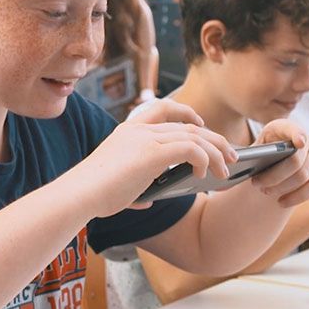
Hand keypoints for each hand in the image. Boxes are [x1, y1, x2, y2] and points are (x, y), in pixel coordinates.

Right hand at [69, 99, 235, 215]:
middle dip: (213, 139)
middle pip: (187, 125)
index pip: (162, 108)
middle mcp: (138, 130)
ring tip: (227, 168)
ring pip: (194, 136)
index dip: (185, 112)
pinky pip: (190, 149)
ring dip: (216, 152)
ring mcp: (145, 139)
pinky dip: (203, 160)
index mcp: (127, 131)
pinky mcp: (152, 153)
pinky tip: (204, 175)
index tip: (199, 122)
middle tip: (230, 153)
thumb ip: (134, 189)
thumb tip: (146, 200)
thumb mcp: (116, 185)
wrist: (78, 195)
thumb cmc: (92, 194)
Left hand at [250, 119, 308, 207]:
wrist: (274, 162)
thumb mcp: (255, 149)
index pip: (294, 129)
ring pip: (304, 175)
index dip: (298, 135)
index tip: (299, 143)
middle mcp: (306, 139)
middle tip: (257, 184)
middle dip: (275, 176)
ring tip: (265, 191)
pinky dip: (296, 197)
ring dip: (282, 187)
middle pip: (296, 160)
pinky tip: (281, 202)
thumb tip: (247, 162)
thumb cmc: (262, 154)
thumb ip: (255, 153)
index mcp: (286, 128)